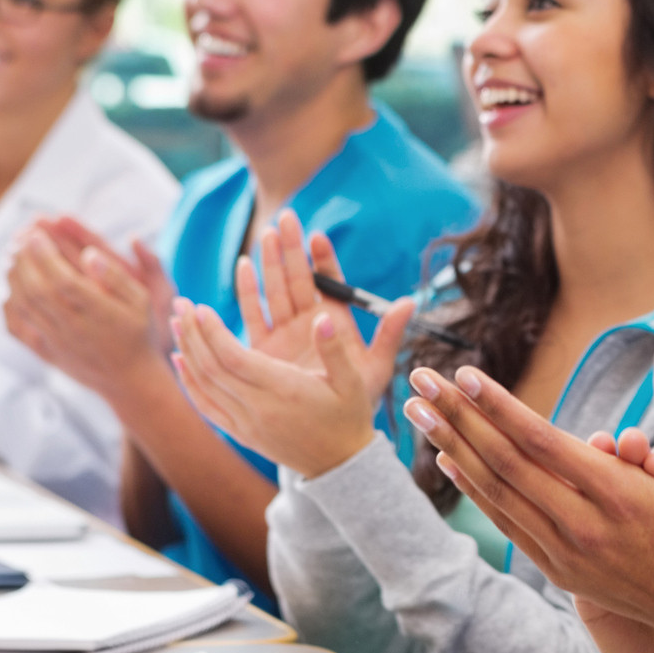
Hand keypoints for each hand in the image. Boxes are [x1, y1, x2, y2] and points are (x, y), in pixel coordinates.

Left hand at [3, 218, 172, 397]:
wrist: (130, 381)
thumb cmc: (138, 334)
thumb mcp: (142, 301)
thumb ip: (117, 276)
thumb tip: (90, 254)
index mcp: (98, 312)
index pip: (63, 279)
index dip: (45, 255)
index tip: (35, 233)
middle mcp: (73, 327)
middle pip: (37, 289)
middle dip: (24, 260)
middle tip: (19, 237)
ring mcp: (57, 342)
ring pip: (25, 306)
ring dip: (13, 278)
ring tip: (12, 256)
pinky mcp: (47, 353)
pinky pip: (19, 329)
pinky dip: (9, 307)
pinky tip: (10, 290)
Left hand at [170, 292, 413, 478]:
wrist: (341, 465)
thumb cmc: (350, 418)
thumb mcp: (354, 382)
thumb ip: (335, 348)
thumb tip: (323, 316)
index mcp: (284, 390)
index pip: (235, 358)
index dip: (213, 332)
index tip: (200, 307)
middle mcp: (259, 409)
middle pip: (212, 368)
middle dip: (193, 333)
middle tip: (180, 303)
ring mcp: (247, 424)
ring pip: (205, 385)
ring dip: (186, 351)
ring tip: (176, 322)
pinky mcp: (242, 434)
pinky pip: (207, 407)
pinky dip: (189, 382)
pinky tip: (180, 360)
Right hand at [236, 210, 399, 404]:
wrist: (329, 435)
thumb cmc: (357, 400)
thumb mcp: (376, 368)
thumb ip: (390, 335)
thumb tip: (409, 302)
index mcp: (337, 323)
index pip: (330, 283)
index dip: (324, 259)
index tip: (317, 235)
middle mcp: (310, 323)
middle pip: (300, 278)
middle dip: (293, 248)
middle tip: (287, 217)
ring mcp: (286, 333)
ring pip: (276, 290)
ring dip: (271, 262)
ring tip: (267, 234)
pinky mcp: (265, 348)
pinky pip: (255, 314)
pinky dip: (249, 291)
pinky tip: (243, 266)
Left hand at [402, 338, 653, 643]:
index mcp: (618, 495)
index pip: (541, 441)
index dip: (498, 405)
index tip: (464, 373)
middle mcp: (583, 526)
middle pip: (505, 462)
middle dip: (458, 416)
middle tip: (420, 379)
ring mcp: (566, 553)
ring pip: (497, 493)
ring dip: (453, 448)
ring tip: (418, 412)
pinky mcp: (559, 571)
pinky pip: (506, 522)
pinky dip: (474, 489)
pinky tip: (449, 460)